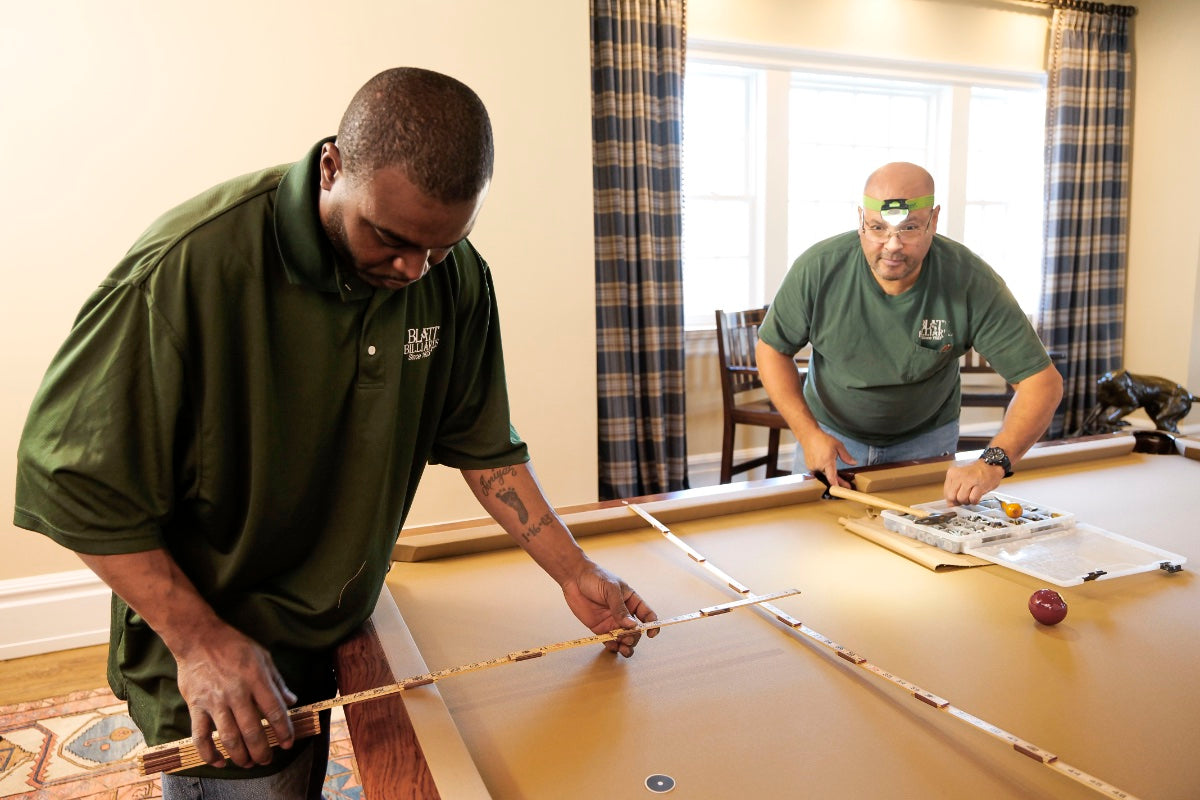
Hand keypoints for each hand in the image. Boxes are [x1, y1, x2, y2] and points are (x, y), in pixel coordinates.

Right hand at [174, 621, 296, 767]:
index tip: (289, 743)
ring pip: (229, 737)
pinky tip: (218, 761)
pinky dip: (209, 753)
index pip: (274, 711)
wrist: (198, 637)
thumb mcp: (263, 656)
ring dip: (240, 756)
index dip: (283, 730)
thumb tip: (292, 700)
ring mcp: (214, 701)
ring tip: (248, 763)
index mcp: (256, 679)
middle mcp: (236, 692)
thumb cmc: (234, 645)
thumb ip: (277, 681)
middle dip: (262, 750)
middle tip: (267, 760)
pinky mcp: (196, 706)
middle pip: (252, 730)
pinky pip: (201, 736)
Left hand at [560, 560, 657, 657]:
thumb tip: (632, 625)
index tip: (651, 634)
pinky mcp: (600, 628)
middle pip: (636, 631)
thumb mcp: (610, 589)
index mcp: (632, 601)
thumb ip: (620, 608)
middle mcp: (624, 613)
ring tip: (624, 649)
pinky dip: (613, 647)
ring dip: (626, 645)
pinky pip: (609, 641)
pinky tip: (613, 647)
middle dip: (634, 637)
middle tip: (628, 638)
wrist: (573, 578)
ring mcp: (612, 622)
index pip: (647, 615)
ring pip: (624, 638)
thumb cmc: (595, 577)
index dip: (652, 625)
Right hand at [800, 430, 856, 486]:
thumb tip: (854, 463)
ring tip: (830, 463)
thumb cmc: (823, 440)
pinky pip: (818, 471)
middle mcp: (819, 466)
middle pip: (829, 477)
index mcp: (827, 461)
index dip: (837, 485)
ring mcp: (813, 467)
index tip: (841, 491)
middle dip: (838, 480)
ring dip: (829, 472)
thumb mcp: (838, 446)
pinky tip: (823, 460)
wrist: (809, 436)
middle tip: (846, 485)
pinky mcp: (809, 466)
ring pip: (824, 474)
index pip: (831, 477)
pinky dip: (822, 469)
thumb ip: (846, 456)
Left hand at [943, 460, 1004, 505]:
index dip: (951, 499)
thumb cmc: (975, 473)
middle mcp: (959, 475)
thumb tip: (949, 504)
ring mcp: (969, 480)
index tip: (956, 499)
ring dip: (967, 501)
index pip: (946, 492)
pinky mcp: (980, 485)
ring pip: (962, 499)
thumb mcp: (960, 478)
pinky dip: (975, 501)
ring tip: (971, 496)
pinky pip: (973, 499)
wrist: (991, 465)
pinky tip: (977, 496)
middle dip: (958, 501)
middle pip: (952, 497)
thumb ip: (953, 490)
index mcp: (952, 473)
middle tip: (964, 499)